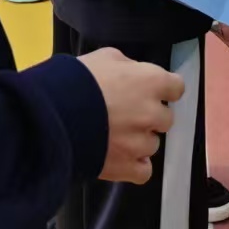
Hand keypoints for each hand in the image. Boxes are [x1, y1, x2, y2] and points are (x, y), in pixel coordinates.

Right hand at [79, 47, 183, 183]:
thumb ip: (128, 67)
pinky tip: (121, 157)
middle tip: (127, 113)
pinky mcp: (126, 167)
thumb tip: (133, 75)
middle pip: (166, 118)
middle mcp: (152, 113)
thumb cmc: (78, 80)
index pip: (177, 87)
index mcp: (152, 82)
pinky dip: (134, 166)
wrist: (52, 115)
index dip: (164, 89)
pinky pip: (144, 171)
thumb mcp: (105, 58)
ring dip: (138, 140)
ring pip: (153, 144)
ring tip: (114, 136)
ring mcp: (141, 143)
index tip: (151, 91)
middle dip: (150, 116)